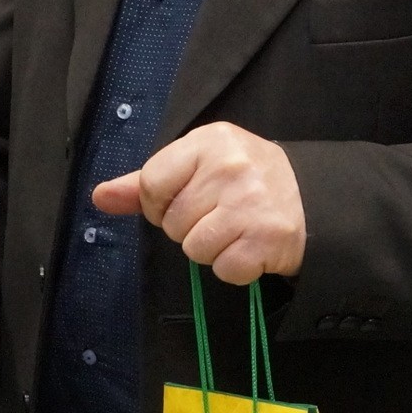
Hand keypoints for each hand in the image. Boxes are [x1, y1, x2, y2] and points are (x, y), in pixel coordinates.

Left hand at [91, 121, 305, 284]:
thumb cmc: (242, 178)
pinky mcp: (268, 240)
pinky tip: (249, 246)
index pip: (151, 183)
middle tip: (216, 214)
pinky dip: (234, 267)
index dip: (157, 204)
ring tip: (233, 230)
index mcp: (207, 141)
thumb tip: (100, 197)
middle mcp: (230, 168)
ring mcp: (251, 204)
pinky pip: (224, 270)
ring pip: (194, 249)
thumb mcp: (196, 164)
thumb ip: (145, 182)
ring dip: (210, 249)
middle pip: (172, 222)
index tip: (177, 203)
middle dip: (188, 227)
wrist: (311, 197)